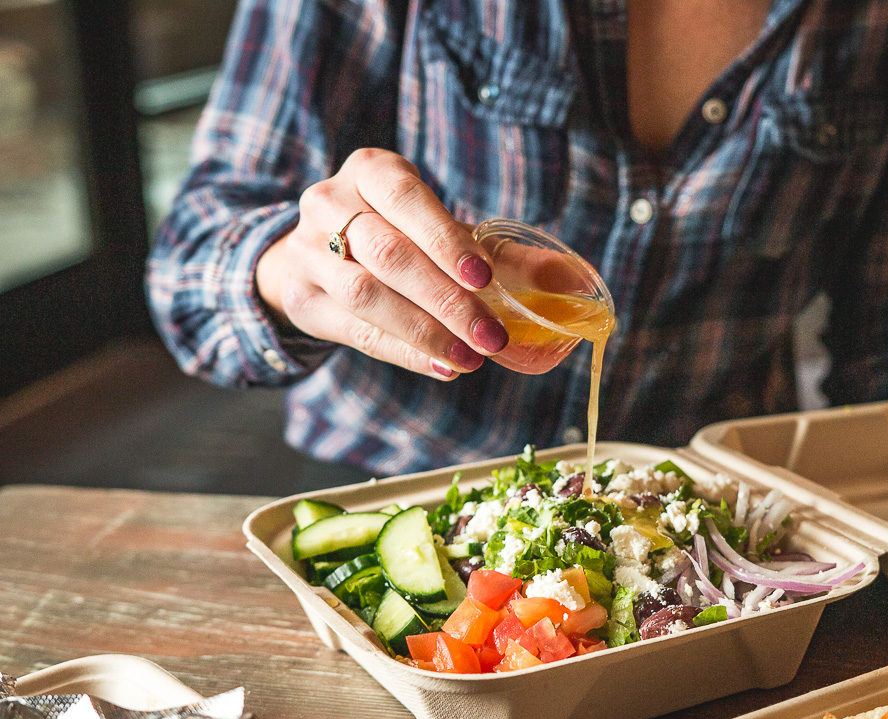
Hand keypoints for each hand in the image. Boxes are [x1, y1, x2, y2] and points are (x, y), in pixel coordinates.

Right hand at [256, 148, 508, 379]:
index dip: (445, 239)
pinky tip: (443, 366)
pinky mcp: (301, 298)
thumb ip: (504, 256)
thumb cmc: (399, 235)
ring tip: (471, 359)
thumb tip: (575, 282)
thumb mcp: (442, 231)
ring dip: (425, 331)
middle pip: (389, 254)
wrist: (316, 253)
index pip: (406, 197)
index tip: (484, 278)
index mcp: (370, 171)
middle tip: (493, 337)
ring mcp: (307, 252)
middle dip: (446, 300)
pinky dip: (404, 351)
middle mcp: (328, 203)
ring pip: (366, 294)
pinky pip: (354, 330)